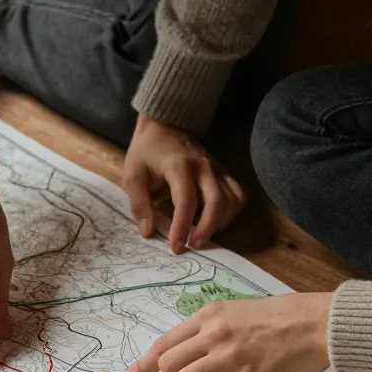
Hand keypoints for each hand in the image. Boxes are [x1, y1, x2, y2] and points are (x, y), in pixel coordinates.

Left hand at [115, 292, 332, 371]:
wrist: (319, 322)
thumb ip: (210, 331)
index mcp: (210, 316)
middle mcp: (215, 333)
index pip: (162, 344)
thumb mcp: (238, 312)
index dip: (140, 368)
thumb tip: (188, 358)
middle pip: (168, 367)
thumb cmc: (283, 318)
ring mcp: (231, 355)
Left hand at [121, 114, 247, 253]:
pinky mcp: (223, 172)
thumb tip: (148, 231)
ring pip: (232, 200)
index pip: (186, 201)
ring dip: (221, 222)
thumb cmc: (147, 151)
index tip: (176, 246)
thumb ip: (139, 203)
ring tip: (203, 234)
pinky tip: (216, 220)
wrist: (165, 125)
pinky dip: (232, 211)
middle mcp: (203, 166)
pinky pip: (238, 194)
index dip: (182, 227)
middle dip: (207, 228)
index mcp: (178, 165)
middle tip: (194, 245)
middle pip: (217, 202)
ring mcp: (217, 168)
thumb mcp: (133, 174)